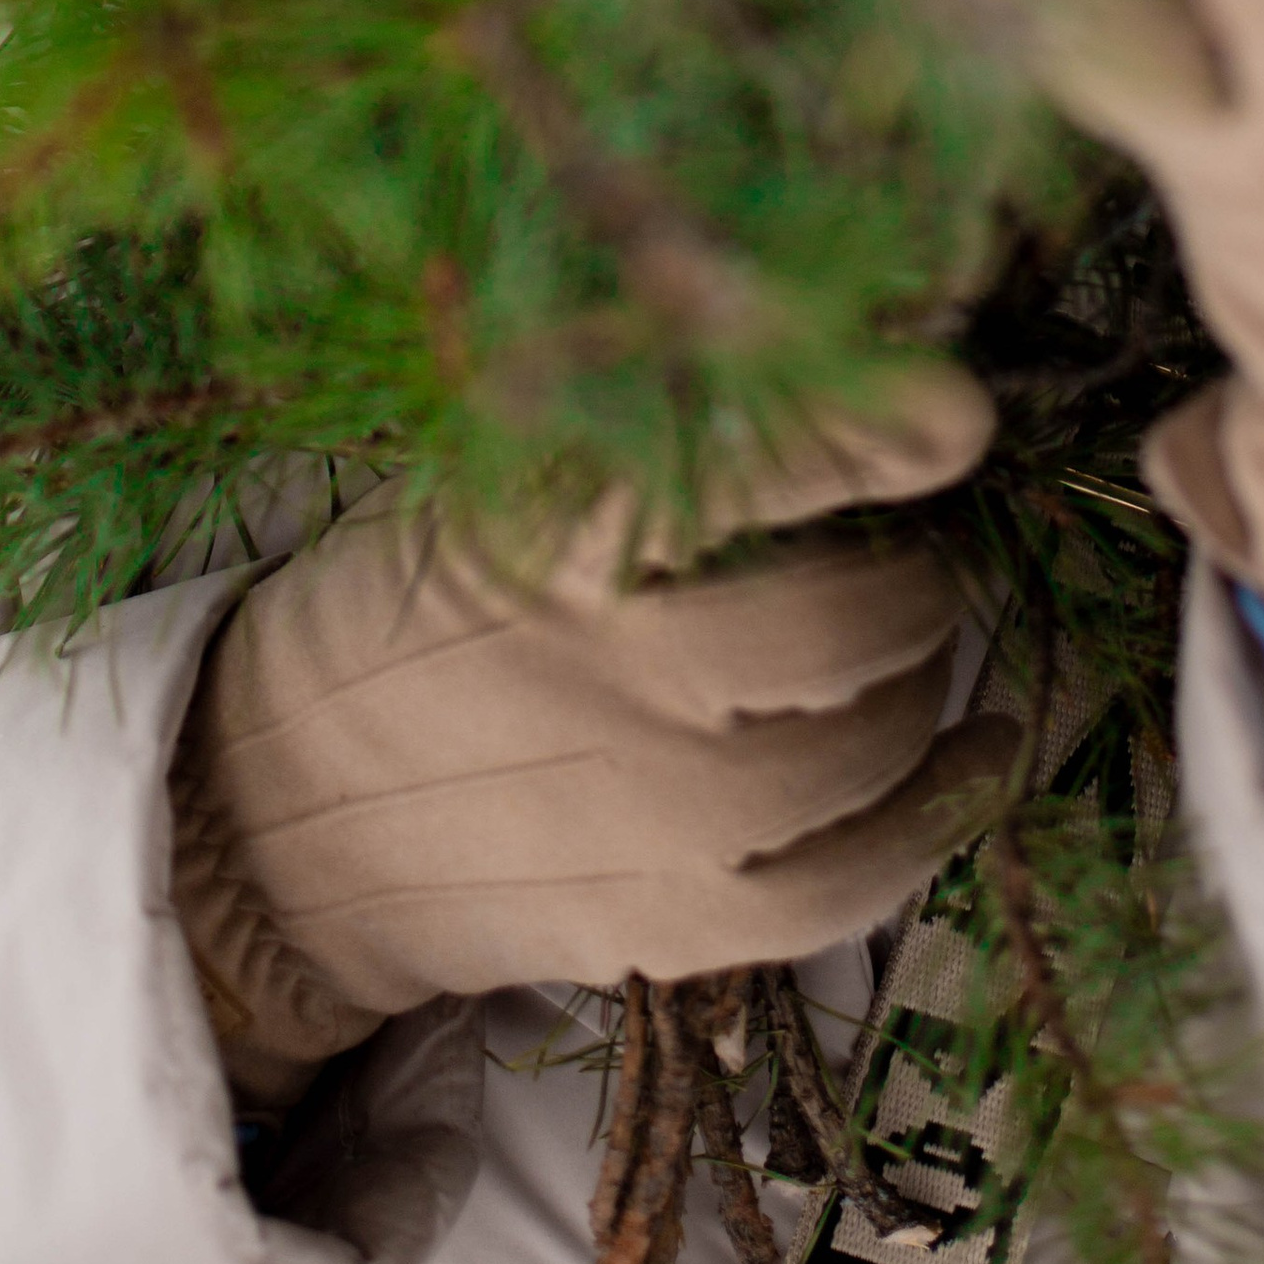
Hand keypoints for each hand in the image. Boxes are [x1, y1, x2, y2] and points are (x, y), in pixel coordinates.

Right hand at [169, 370, 1006, 1109]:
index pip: (726, 470)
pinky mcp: (660, 923)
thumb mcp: (488, 481)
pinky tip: (978, 755)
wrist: (285, 815)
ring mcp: (638, 817)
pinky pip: (844, 886)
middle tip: (914, 548)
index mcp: (550, 538)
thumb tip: (818, 340)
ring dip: (925, 682)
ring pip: (862, 752)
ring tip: (915, 640)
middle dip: (915, 576)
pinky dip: (936, 820)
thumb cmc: (415, 607)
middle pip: (839, 628)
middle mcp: (604, 680)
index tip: (955, 412)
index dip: (855, 435)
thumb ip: (637, 423)